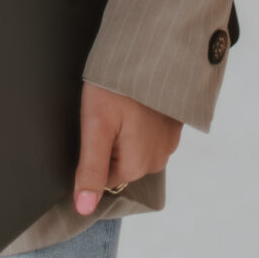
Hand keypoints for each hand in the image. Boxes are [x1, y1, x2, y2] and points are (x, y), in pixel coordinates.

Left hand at [73, 81, 182, 214]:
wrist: (154, 48)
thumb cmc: (118, 85)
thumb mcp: (96, 124)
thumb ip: (90, 169)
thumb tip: (83, 209)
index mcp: (137, 165)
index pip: (103, 174)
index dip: (93, 148)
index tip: (95, 122)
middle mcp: (158, 161)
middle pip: (120, 162)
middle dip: (111, 140)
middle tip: (108, 109)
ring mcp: (169, 143)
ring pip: (135, 148)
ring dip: (126, 131)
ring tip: (121, 103)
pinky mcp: (175, 125)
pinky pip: (150, 134)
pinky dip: (141, 122)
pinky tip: (136, 101)